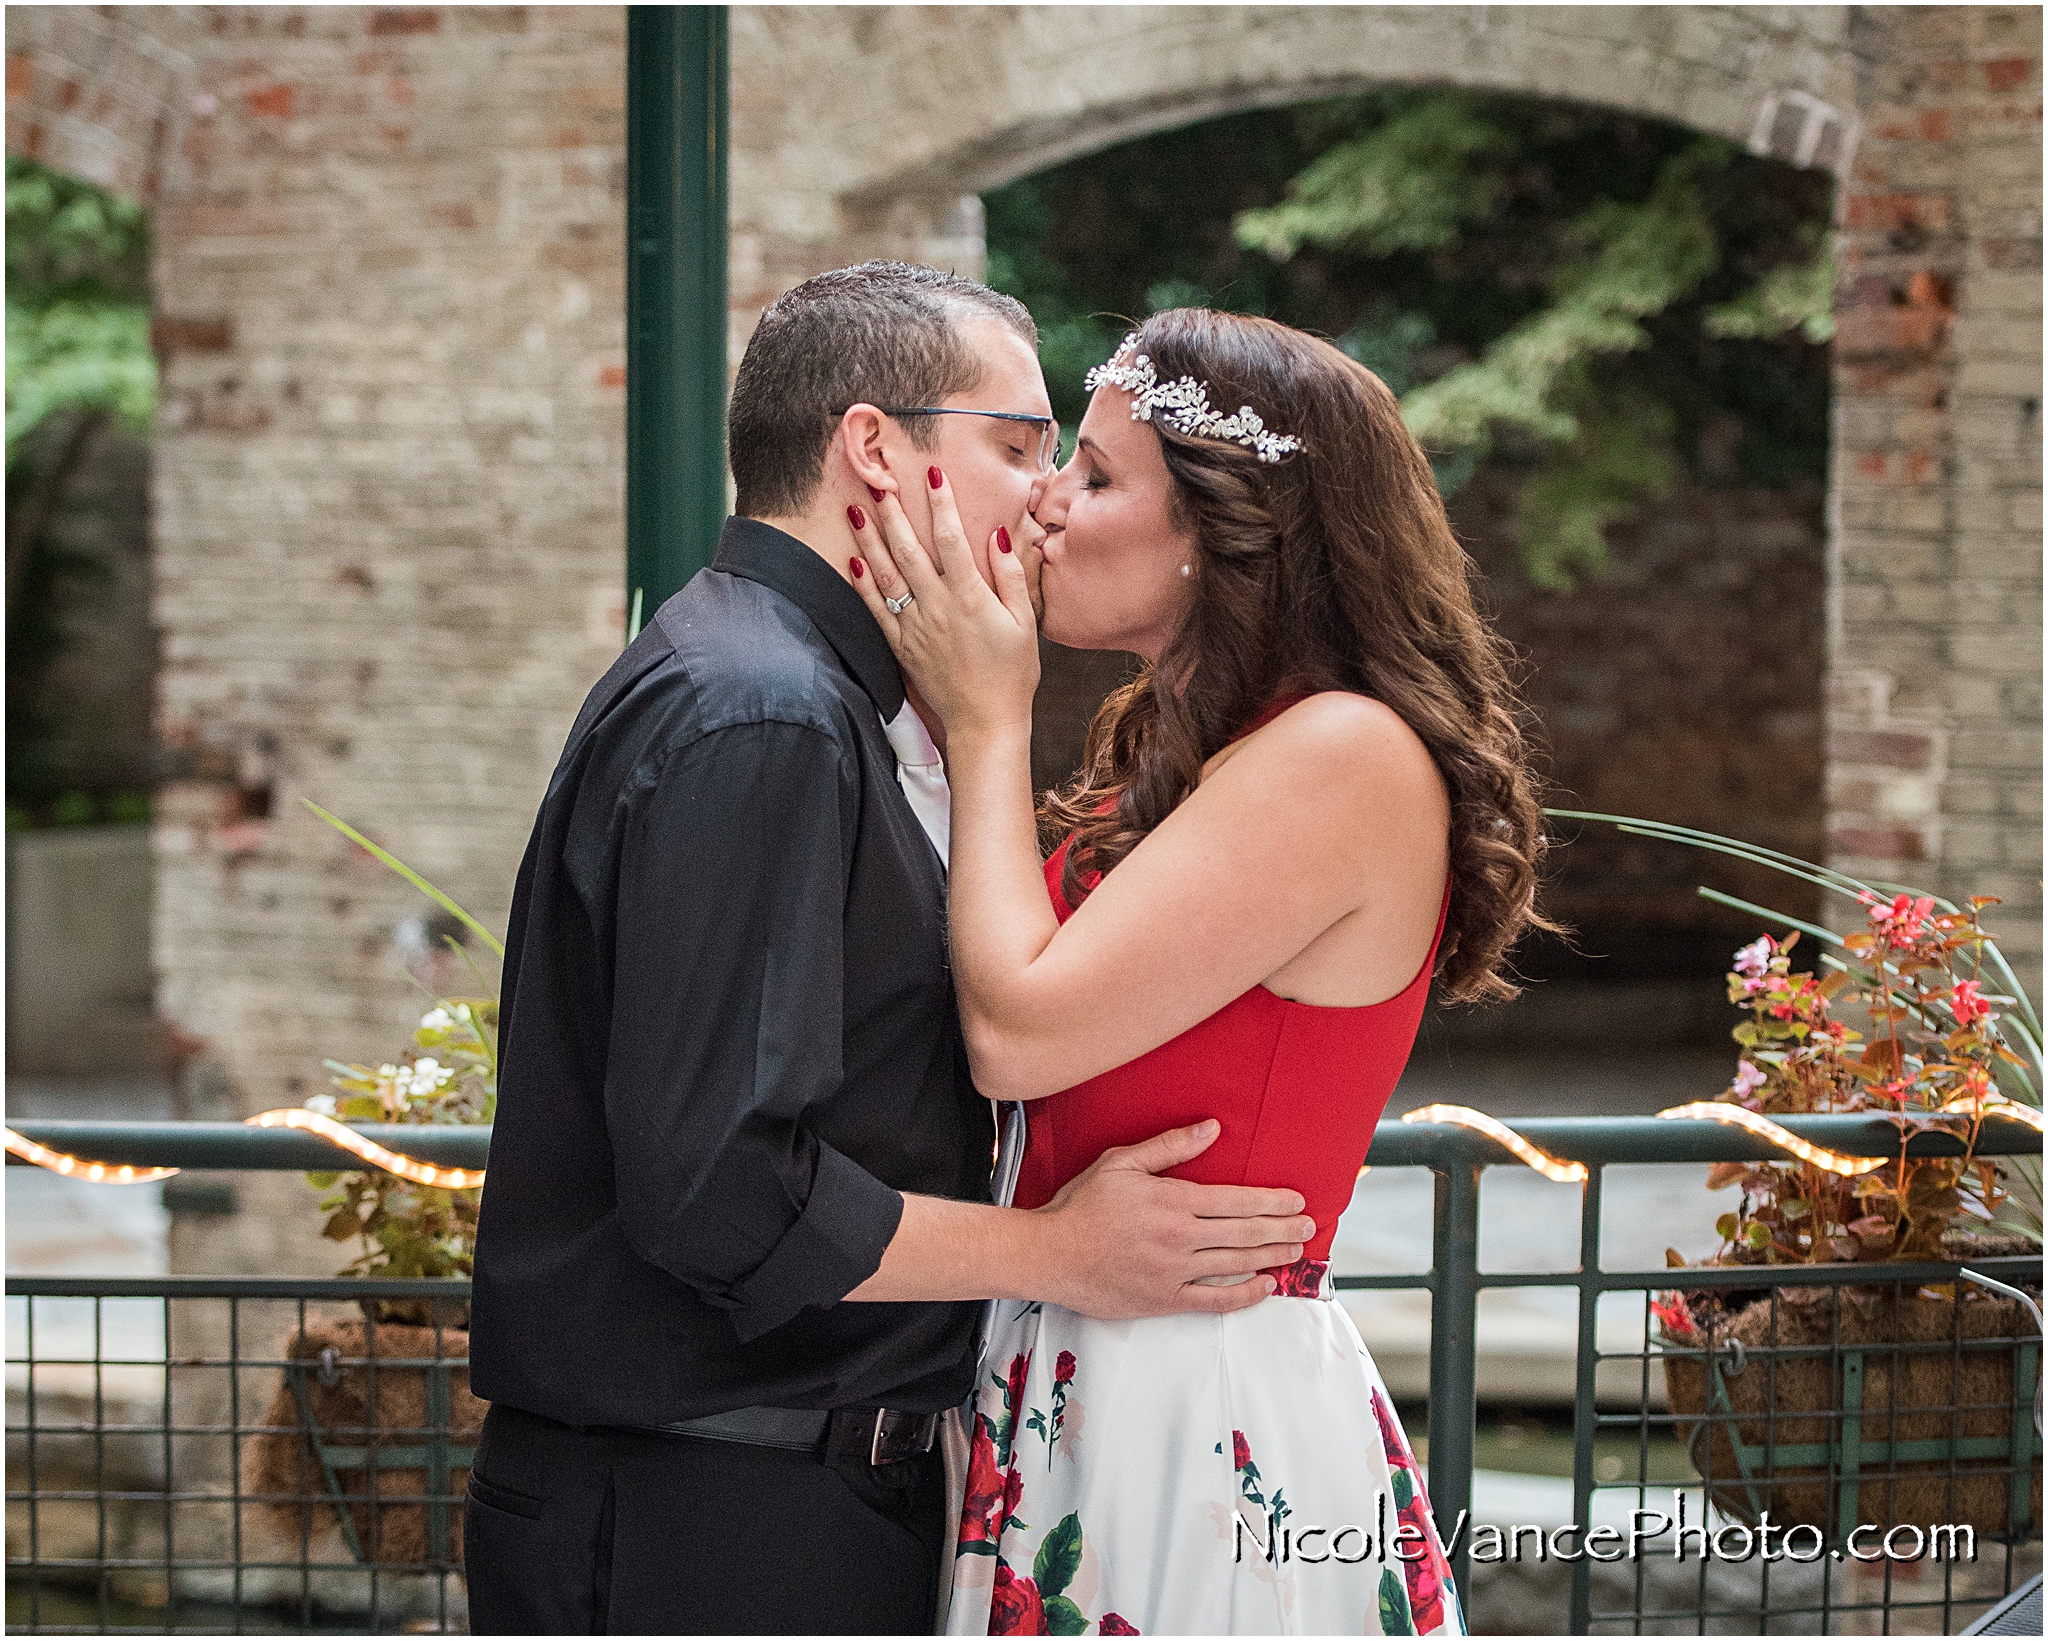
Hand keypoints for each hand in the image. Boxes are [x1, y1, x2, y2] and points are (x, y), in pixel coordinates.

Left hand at [846, 468, 1039, 736]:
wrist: (985, 722)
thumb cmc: (1012, 673)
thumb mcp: (1024, 623)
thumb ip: (1011, 576)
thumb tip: (998, 536)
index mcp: (970, 597)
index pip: (951, 538)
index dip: (941, 503)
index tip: (933, 472)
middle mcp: (937, 607)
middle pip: (908, 549)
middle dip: (892, 511)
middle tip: (878, 481)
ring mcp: (915, 627)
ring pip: (886, 574)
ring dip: (869, 539)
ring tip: (855, 509)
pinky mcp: (902, 646)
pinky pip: (876, 610)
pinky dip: (863, 584)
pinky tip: (853, 560)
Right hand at [1030, 1120, 1313, 1318]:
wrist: (1050, 1255)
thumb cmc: (1081, 1206)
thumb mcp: (1120, 1162)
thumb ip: (1169, 1147)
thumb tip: (1210, 1129)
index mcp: (1172, 1201)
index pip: (1235, 1201)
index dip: (1270, 1201)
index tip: (1295, 1200)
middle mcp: (1180, 1238)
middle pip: (1244, 1233)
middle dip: (1282, 1229)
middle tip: (1309, 1226)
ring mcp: (1174, 1272)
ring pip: (1235, 1264)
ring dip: (1271, 1257)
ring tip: (1296, 1251)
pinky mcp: (1164, 1300)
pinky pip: (1214, 1300)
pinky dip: (1243, 1295)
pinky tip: (1264, 1286)